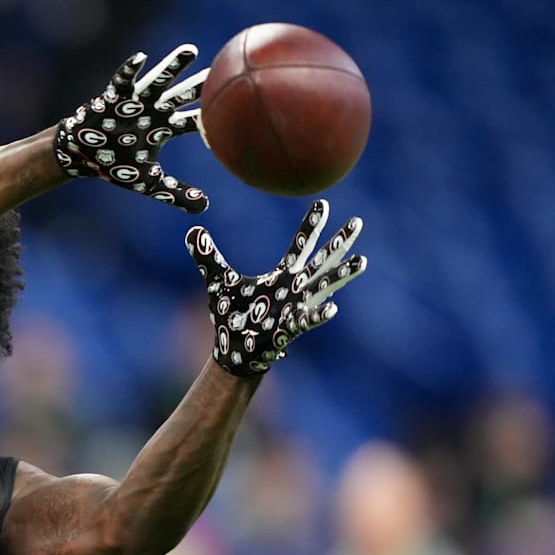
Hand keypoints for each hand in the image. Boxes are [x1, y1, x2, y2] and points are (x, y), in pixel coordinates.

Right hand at [54, 44, 209, 213]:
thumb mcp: (150, 184)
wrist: (84, 156)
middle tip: (220, 70)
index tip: (231, 114)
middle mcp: (153, 110)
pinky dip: (130, 71)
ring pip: (158, 82)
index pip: (192, 122)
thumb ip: (177, 193)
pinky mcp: (112, 98)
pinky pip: (122, 82)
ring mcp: (134, 102)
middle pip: (181, 96)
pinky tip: (141, 58)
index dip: (208, 120)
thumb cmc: (116, 165)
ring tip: (191, 51)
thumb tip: (204, 209)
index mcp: (163, 127)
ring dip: (173, 67)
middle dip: (198, 85)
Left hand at [186, 199, 366, 375]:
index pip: (299, 246)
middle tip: (358, 222)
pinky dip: (318, 315)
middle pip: (321, 260)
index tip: (323, 203)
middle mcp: (294, 289)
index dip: (310, 225)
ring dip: (341, 274)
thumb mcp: (217, 280)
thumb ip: (207, 256)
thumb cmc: (232, 316)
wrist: (233, 351)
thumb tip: (192, 231)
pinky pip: (306, 320)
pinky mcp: (288, 328)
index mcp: (281, 277)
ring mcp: (294, 308)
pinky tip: (333, 308)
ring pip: (323, 287)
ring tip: (362, 261)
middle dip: (339, 242)